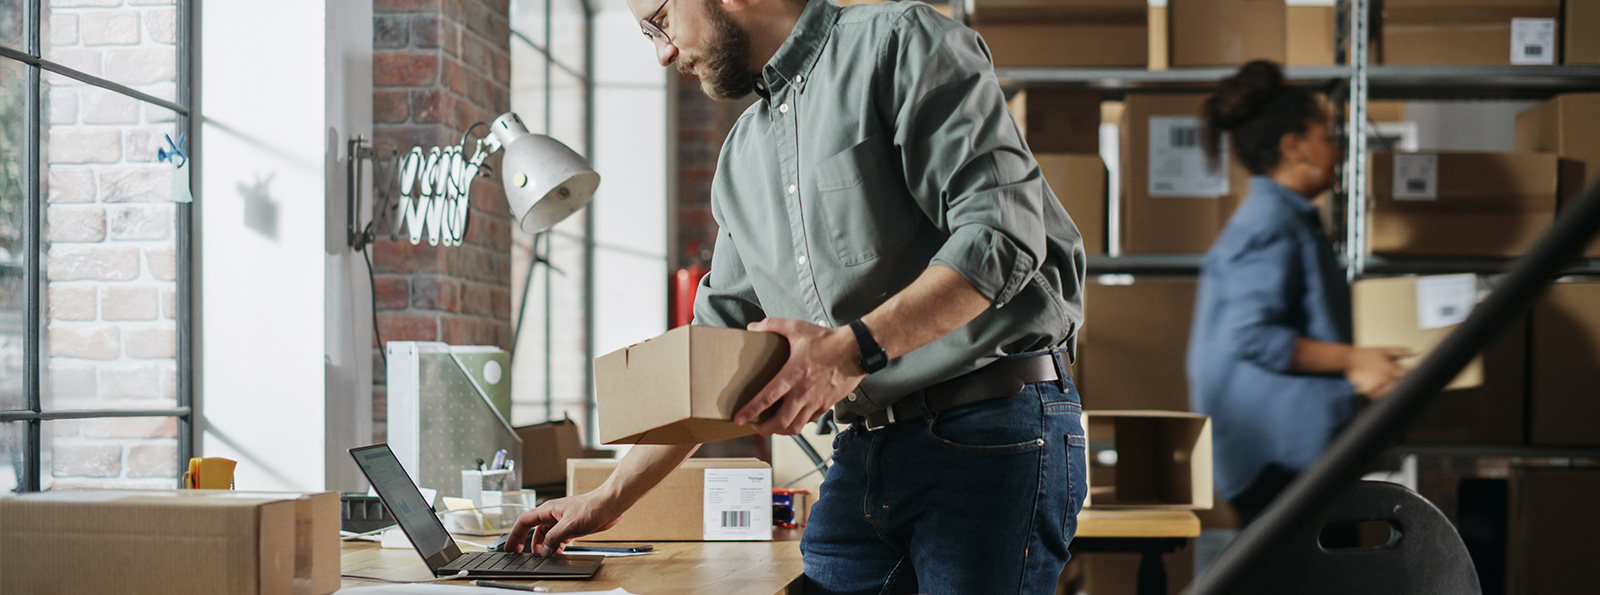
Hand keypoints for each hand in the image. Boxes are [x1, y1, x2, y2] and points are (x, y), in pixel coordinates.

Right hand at [504, 491, 621, 555]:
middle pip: (533, 529)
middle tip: (522, 555)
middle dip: (527, 543)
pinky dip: (555, 546)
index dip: (514, 535)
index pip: (524, 522)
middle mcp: (552, 515)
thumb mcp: (569, 525)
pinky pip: (558, 538)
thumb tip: (543, 550)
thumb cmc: (592, 507)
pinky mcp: (571, 526)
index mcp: (548, 510)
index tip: (509, 547)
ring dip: (543, 546)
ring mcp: (562, 520)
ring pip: (546, 535)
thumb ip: (554, 538)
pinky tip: (557, 553)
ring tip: (542, 557)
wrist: (610, 505)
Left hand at [734, 318, 867, 434]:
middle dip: (764, 429)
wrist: (856, 350)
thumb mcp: (797, 328)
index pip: (767, 398)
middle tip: (755, 427)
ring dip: (781, 431)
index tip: (739, 419)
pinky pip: (809, 421)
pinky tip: (793, 418)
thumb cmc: (828, 340)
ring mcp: (816, 401)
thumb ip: (772, 325)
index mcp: (793, 375)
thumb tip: (753, 326)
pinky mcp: (826, 405)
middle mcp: (803, 392)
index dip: (751, 410)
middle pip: (781, 422)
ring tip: (772, 428)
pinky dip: (798, 424)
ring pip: (796, 426)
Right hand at [1346, 346, 1409, 399]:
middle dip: (1403, 386)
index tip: (1412, 378)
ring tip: (1391, 389)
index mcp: (1391, 368)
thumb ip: (1399, 351)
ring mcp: (1378, 385)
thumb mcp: (1383, 350)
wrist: (1349, 359)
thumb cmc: (1367, 354)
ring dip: (1392, 391)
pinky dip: (1382, 396)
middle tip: (1403, 386)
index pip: (1407, 376)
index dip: (1412, 377)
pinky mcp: (1369, 390)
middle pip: (1400, 387)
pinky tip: (1382, 392)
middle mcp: (1386, 378)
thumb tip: (1414, 352)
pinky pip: (1379, 397)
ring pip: (1391, 393)